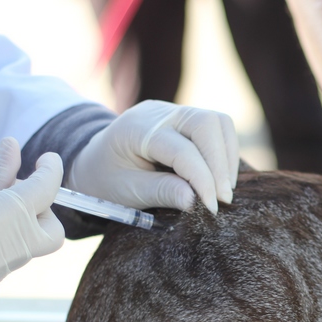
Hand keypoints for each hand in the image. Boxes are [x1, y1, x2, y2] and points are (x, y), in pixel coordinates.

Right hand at [0, 138, 63, 321]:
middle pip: (52, 232)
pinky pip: (5, 264)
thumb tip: (15, 149)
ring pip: (28, 248)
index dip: (51, 171)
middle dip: (43, 210)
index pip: (44, 192)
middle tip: (17, 193)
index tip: (47, 160)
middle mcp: (3, 253)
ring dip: (18, 228)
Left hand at [68, 100, 238, 213]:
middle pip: (207, 124)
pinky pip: (218, 129)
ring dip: (226, 158)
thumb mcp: (127, 191)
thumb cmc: (107, 179)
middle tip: (222, 199)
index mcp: (137, 129)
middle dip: (220, 164)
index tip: (212, 208)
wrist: (94, 162)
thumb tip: (195, 200)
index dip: (202, 180)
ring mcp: (175, 112)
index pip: (182, 150)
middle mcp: (159, 113)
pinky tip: (218, 180)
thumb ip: (161, 192)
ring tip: (222, 191)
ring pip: (218, 123)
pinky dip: (225, 154)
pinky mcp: (186, 120)